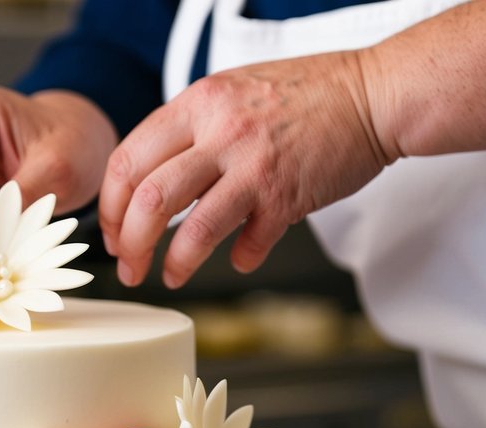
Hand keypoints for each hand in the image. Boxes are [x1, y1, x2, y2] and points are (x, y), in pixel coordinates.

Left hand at [99, 50, 389, 287]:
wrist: (373, 93)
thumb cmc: (308, 94)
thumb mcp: (232, 92)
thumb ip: (192, 129)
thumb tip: (154, 179)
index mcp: (198, 104)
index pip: (129, 160)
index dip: (111, 206)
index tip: (114, 232)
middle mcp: (220, 132)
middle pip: (149, 199)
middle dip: (130, 244)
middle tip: (130, 267)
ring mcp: (254, 166)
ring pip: (192, 229)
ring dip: (174, 263)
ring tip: (170, 277)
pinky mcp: (287, 196)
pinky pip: (249, 243)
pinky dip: (241, 259)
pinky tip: (241, 260)